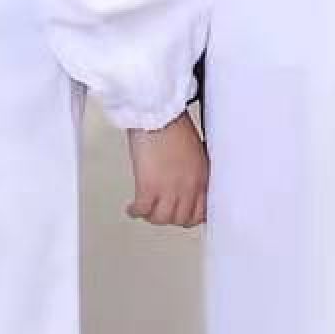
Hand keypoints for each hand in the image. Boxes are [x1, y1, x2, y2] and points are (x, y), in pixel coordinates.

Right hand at [126, 112, 207, 227]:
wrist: (158, 113)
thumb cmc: (173, 124)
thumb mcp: (194, 151)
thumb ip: (193, 170)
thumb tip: (186, 178)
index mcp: (202, 177)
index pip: (201, 212)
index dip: (190, 217)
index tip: (182, 217)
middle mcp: (188, 186)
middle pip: (181, 219)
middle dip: (170, 218)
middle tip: (161, 213)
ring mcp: (169, 189)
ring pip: (162, 219)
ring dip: (152, 216)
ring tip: (146, 211)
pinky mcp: (148, 187)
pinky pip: (142, 210)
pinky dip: (136, 212)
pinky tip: (132, 208)